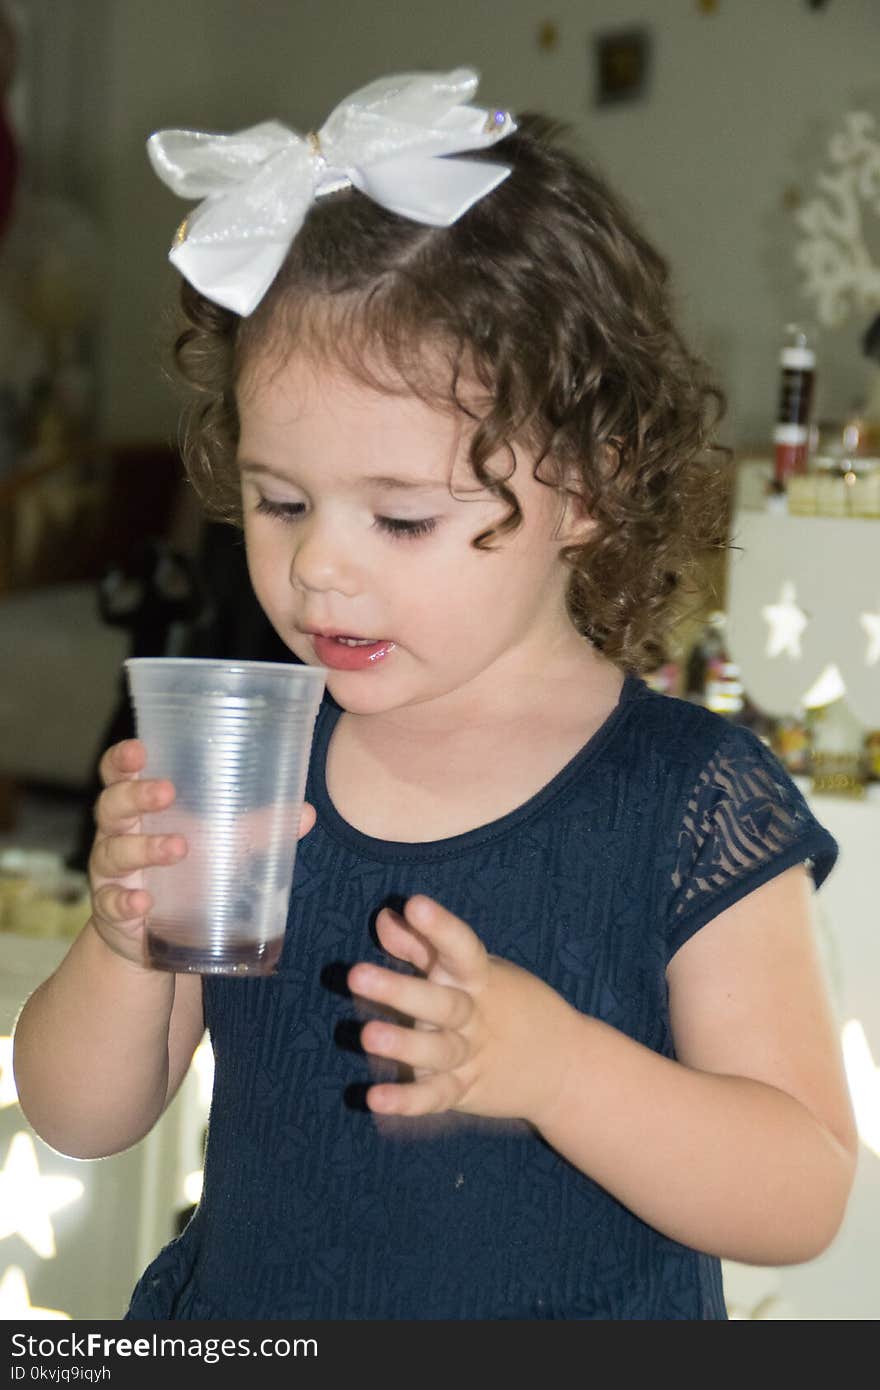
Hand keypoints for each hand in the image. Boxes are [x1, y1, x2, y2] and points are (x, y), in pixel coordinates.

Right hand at [88, 739, 316, 968]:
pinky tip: (142, 901)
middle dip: (135, 795)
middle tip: (166, 792)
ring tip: (178, 848)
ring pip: (114, 852)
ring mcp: (111, 873)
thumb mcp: (219, 844)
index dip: (123, 759)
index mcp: (140, 807)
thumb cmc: (184, 869)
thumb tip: (306, 813)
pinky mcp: (112, 910)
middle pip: (113, 805)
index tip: (139, 749)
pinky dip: (126, 901)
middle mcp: (118, 834)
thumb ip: (256, 827)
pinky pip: (111, 903)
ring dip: (144, 848)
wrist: (154, 934)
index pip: (119, 773)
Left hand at [347, 895, 579, 1125]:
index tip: (415, 903)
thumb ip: (424, 946)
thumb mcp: (477, 972)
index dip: (440, 927)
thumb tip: (386, 917)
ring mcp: (472, 1056)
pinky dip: (408, 1101)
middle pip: (442, 1003)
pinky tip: (374, 1099)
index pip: (462, 948)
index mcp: (480, 978)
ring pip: (438, 1051)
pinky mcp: (465, 1091)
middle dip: (401, 991)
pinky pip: (436, 1097)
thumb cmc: (509, 1005)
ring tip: (366, 1035)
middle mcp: (475, 1016)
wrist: (568, 1068)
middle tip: (355, 974)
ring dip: (403, 1045)